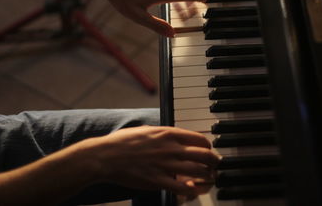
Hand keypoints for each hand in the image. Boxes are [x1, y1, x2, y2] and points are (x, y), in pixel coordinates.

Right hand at [91, 126, 219, 195]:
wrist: (105, 156)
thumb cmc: (123, 142)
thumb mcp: (146, 130)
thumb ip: (163, 133)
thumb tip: (174, 136)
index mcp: (168, 134)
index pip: (199, 139)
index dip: (208, 147)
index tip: (209, 151)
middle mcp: (171, 148)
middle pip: (204, 156)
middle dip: (214, 162)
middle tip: (216, 166)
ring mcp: (166, 165)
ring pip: (198, 172)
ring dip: (208, 177)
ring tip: (209, 179)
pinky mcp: (158, 181)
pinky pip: (183, 188)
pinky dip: (192, 191)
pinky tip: (194, 191)